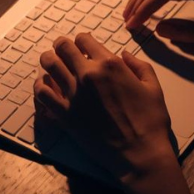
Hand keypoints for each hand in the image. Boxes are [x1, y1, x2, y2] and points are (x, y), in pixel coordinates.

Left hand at [35, 33, 176, 184]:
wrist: (139, 154)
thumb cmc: (149, 122)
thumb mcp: (153, 87)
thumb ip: (139, 66)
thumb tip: (125, 55)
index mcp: (110, 65)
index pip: (84, 39)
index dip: (82, 40)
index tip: (82, 46)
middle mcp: (88, 75)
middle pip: (63, 47)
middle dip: (61, 46)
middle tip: (62, 50)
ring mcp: (74, 94)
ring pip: (49, 64)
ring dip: (48, 60)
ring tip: (51, 63)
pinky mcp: (65, 114)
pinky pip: (43, 93)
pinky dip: (40, 85)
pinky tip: (44, 85)